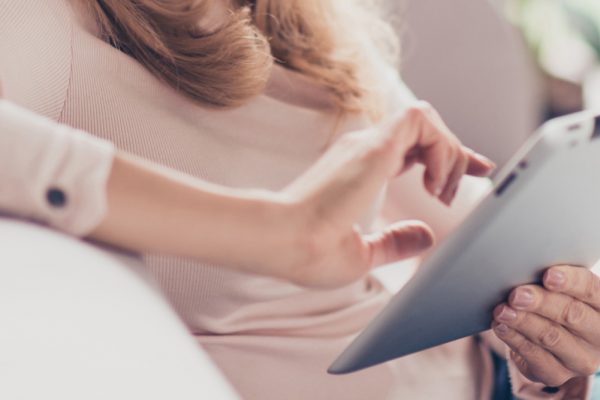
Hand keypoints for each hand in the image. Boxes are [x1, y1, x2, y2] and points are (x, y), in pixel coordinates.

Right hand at [280, 102, 494, 287]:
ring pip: (425, 119)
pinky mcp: (373, 147)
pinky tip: (434, 183)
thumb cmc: (307, 251)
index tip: (464, 173)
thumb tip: (425, 235)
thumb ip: (395, 242)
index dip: (441, 157)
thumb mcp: (363, 254)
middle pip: (422, 130)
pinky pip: (422, 123)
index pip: (408, 149)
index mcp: (359, 171)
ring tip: (442, 192)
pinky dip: (441, 148)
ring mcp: (366, 145)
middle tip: (480, 171)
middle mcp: (362, 151)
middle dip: (456, 150)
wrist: (280, 241)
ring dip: (447, 152)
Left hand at [492, 265, 599, 386]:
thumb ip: (550, 279)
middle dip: (541, 302)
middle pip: (571, 315)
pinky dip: (514, 338)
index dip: (571, 281)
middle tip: (516, 295)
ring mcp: (580, 359)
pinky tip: (500, 326)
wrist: (547, 336)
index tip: (548, 275)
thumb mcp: (558, 288)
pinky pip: (534, 356)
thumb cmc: (552, 301)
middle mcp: (598, 336)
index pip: (591, 290)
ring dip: (523, 321)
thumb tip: (524, 264)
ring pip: (551, 337)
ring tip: (502, 310)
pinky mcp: (556, 374)